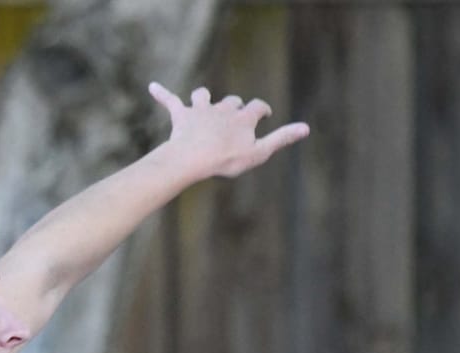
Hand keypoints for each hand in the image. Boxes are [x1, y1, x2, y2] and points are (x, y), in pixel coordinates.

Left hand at [149, 82, 308, 180]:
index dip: (261, 110)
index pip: (257, 107)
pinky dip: (162, 93)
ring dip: (204, 98)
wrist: (193, 158)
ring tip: (202, 103)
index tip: (263, 114)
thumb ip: (281, 138)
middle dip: (234, 106)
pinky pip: (170, 100)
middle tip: (233, 116)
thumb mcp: (258, 152)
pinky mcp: (181, 114)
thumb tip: (306, 128)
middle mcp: (223, 109)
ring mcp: (202, 110)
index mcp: (243, 118)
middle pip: (232, 101)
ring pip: (203, 95)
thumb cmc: (226, 159)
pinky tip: (152, 86)